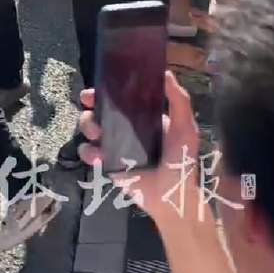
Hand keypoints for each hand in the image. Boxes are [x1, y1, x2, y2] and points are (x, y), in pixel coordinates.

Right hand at [78, 71, 198, 222]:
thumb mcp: (185, 128)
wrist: (173, 199)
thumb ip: (179, 101)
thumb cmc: (182, 161)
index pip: (119, 99)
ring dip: (87, 126)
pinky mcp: (107, 164)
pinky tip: (97, 155)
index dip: (106, 91)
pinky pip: (88, 153)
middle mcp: (125, 129)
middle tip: (89, 104)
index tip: (98, 88)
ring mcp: (114, 146)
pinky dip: (87, 152)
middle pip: (99, 110)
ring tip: (96, 133)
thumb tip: (165, 73)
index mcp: (142, 117)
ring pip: (90, 128)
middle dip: (90, 105)